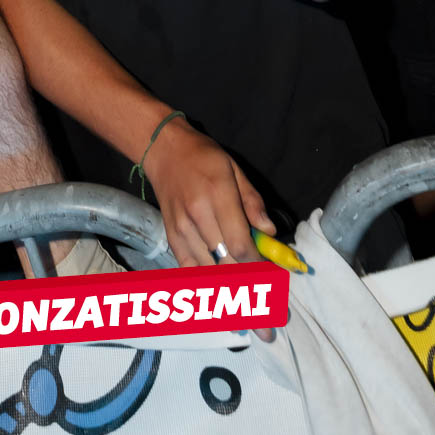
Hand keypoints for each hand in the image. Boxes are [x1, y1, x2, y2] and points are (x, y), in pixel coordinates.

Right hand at [145, 115, 274, 267]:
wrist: (164, 150)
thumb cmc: (204, 157)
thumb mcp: (235, 169)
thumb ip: (253, 202)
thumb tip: (269, 232)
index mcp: (218, 195)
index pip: (240, 245)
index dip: (258, 264)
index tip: (270, 269)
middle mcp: (197, 216)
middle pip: (227, 263)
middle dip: (248, 276)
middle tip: (260, 279)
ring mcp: (181, 229)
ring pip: (210, 270)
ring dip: (229, 280)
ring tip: (243, 284)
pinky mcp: (171, 238)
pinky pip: (189, 269)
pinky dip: (206, 279)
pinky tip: (218, 279)